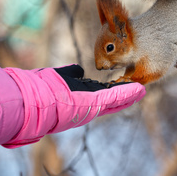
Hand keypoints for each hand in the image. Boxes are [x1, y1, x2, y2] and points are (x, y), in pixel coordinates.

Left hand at [3, 64, 145, 147]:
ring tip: (141, 91)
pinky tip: (138, 89)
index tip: (124, 88)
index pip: (101, 96)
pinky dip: (125, 94)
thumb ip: (72, 73)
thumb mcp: (63, 77)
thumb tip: (79, 70)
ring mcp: (91, 105)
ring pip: (114, 100)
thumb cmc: (45, 88)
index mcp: (81, 99)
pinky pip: (112, 97)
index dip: (113, 93)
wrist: (35, 98)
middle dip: (125, 97)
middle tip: (139, 92)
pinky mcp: (92, 102)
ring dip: (129, 96)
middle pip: (111, 101)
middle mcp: (87, 105)